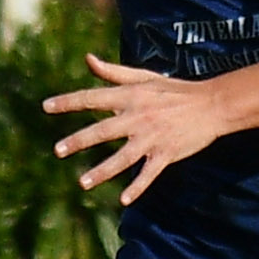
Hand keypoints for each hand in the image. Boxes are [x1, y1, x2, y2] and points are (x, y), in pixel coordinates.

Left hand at [43, 54, 227, 203]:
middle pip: (103, 130)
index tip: (46, 107)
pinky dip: (137, 187)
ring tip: (82, 182)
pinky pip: (148, 173)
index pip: (93, 98)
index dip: (68, 102)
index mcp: (130, 96)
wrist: (212, 104)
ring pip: (123, 157)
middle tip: (57, 150)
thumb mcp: (143, 77)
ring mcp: (152, 137)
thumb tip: (88, 59)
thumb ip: (113, 72)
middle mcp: (138, 117)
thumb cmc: (173, 90)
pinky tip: (123, 200)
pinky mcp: (166, 153)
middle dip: (79, 141)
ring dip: (102, 171)